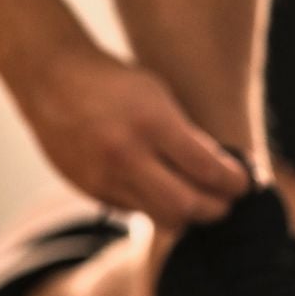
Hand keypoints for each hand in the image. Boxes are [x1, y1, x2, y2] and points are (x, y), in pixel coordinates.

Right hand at [14, 46, 248, 227]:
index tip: (244, 183)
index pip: (207, 170)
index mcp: (152, 123)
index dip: (234, 182)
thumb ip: (187, 137)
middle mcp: (127, 155)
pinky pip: (133, 210)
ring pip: (160, 217)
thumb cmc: (114, 82)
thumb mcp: (159, 96)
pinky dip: (153, 205)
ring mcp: (104, 177)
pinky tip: (161, 191)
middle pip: (186, 207)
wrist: (50, 78)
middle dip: (215, 209)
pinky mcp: (89, 190)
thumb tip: (220, 174)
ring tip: (198, 199)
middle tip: (226, 201)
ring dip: (186, 213)